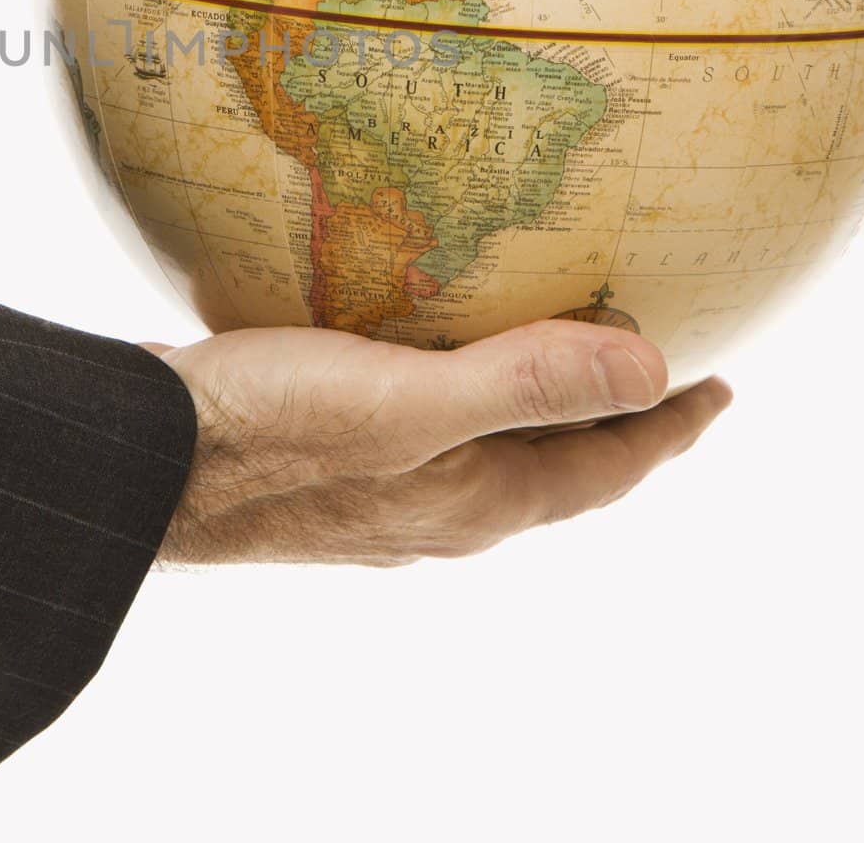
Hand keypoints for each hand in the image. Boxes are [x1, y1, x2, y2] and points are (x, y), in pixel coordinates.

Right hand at [146, 321, 731, 565]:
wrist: (144, 462)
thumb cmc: (267, 430)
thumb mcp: (405, 401)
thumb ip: (522, 383)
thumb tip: (650, 368)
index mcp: (476, 498)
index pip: (605, 467)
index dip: (667, 427)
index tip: (719, 385)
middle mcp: (439, 508)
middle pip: (556, 467)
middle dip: (612, 421)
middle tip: (653, 367)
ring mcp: (383, 492)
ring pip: (490, 451)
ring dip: (537, 409)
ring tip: (554, 356)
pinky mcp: (330, 461)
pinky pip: (429, 428)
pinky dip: (463, 393)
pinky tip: (425, 353)